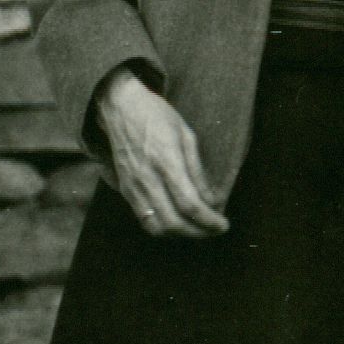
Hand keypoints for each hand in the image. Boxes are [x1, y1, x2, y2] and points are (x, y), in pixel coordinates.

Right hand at [92, 68, 227, 236]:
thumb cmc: (157, 116)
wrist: (120, 107)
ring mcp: (133, 186)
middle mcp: (147, 178)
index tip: (223, 225)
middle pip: (174, 222)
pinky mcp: (125, 190)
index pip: (190, 204)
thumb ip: (198, 172)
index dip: (209, 220)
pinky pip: (144, 220)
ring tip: (198, 230)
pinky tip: (178, 223)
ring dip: (181, 235)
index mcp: (166, 161)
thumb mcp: (186, 136)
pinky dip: (164, 228)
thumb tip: (212, 201)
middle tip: (214, 231)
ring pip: (157, 227)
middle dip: (198, 233)